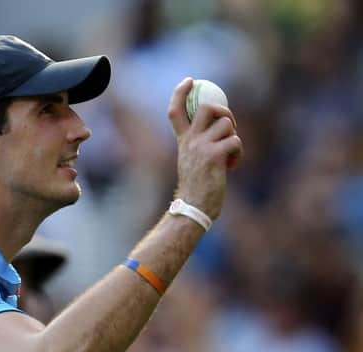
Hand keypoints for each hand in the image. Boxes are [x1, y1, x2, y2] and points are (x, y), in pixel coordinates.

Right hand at [167, 77, 242, 219]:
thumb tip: (221, 129)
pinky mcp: (215, 156)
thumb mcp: (192, 161)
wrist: (194, 207)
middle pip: (207, 107)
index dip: (180, 92)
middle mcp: (190, 141)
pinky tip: (233, 166)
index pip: (175, 111)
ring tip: (231, 155)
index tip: (189, 80)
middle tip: (230, 127)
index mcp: (183, 141)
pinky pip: (236, 141)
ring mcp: (201, 147)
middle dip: (224, 111)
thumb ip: (201, 144)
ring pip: (227, 124)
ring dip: (234, 137)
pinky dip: (239, 152)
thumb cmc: (196, 188)